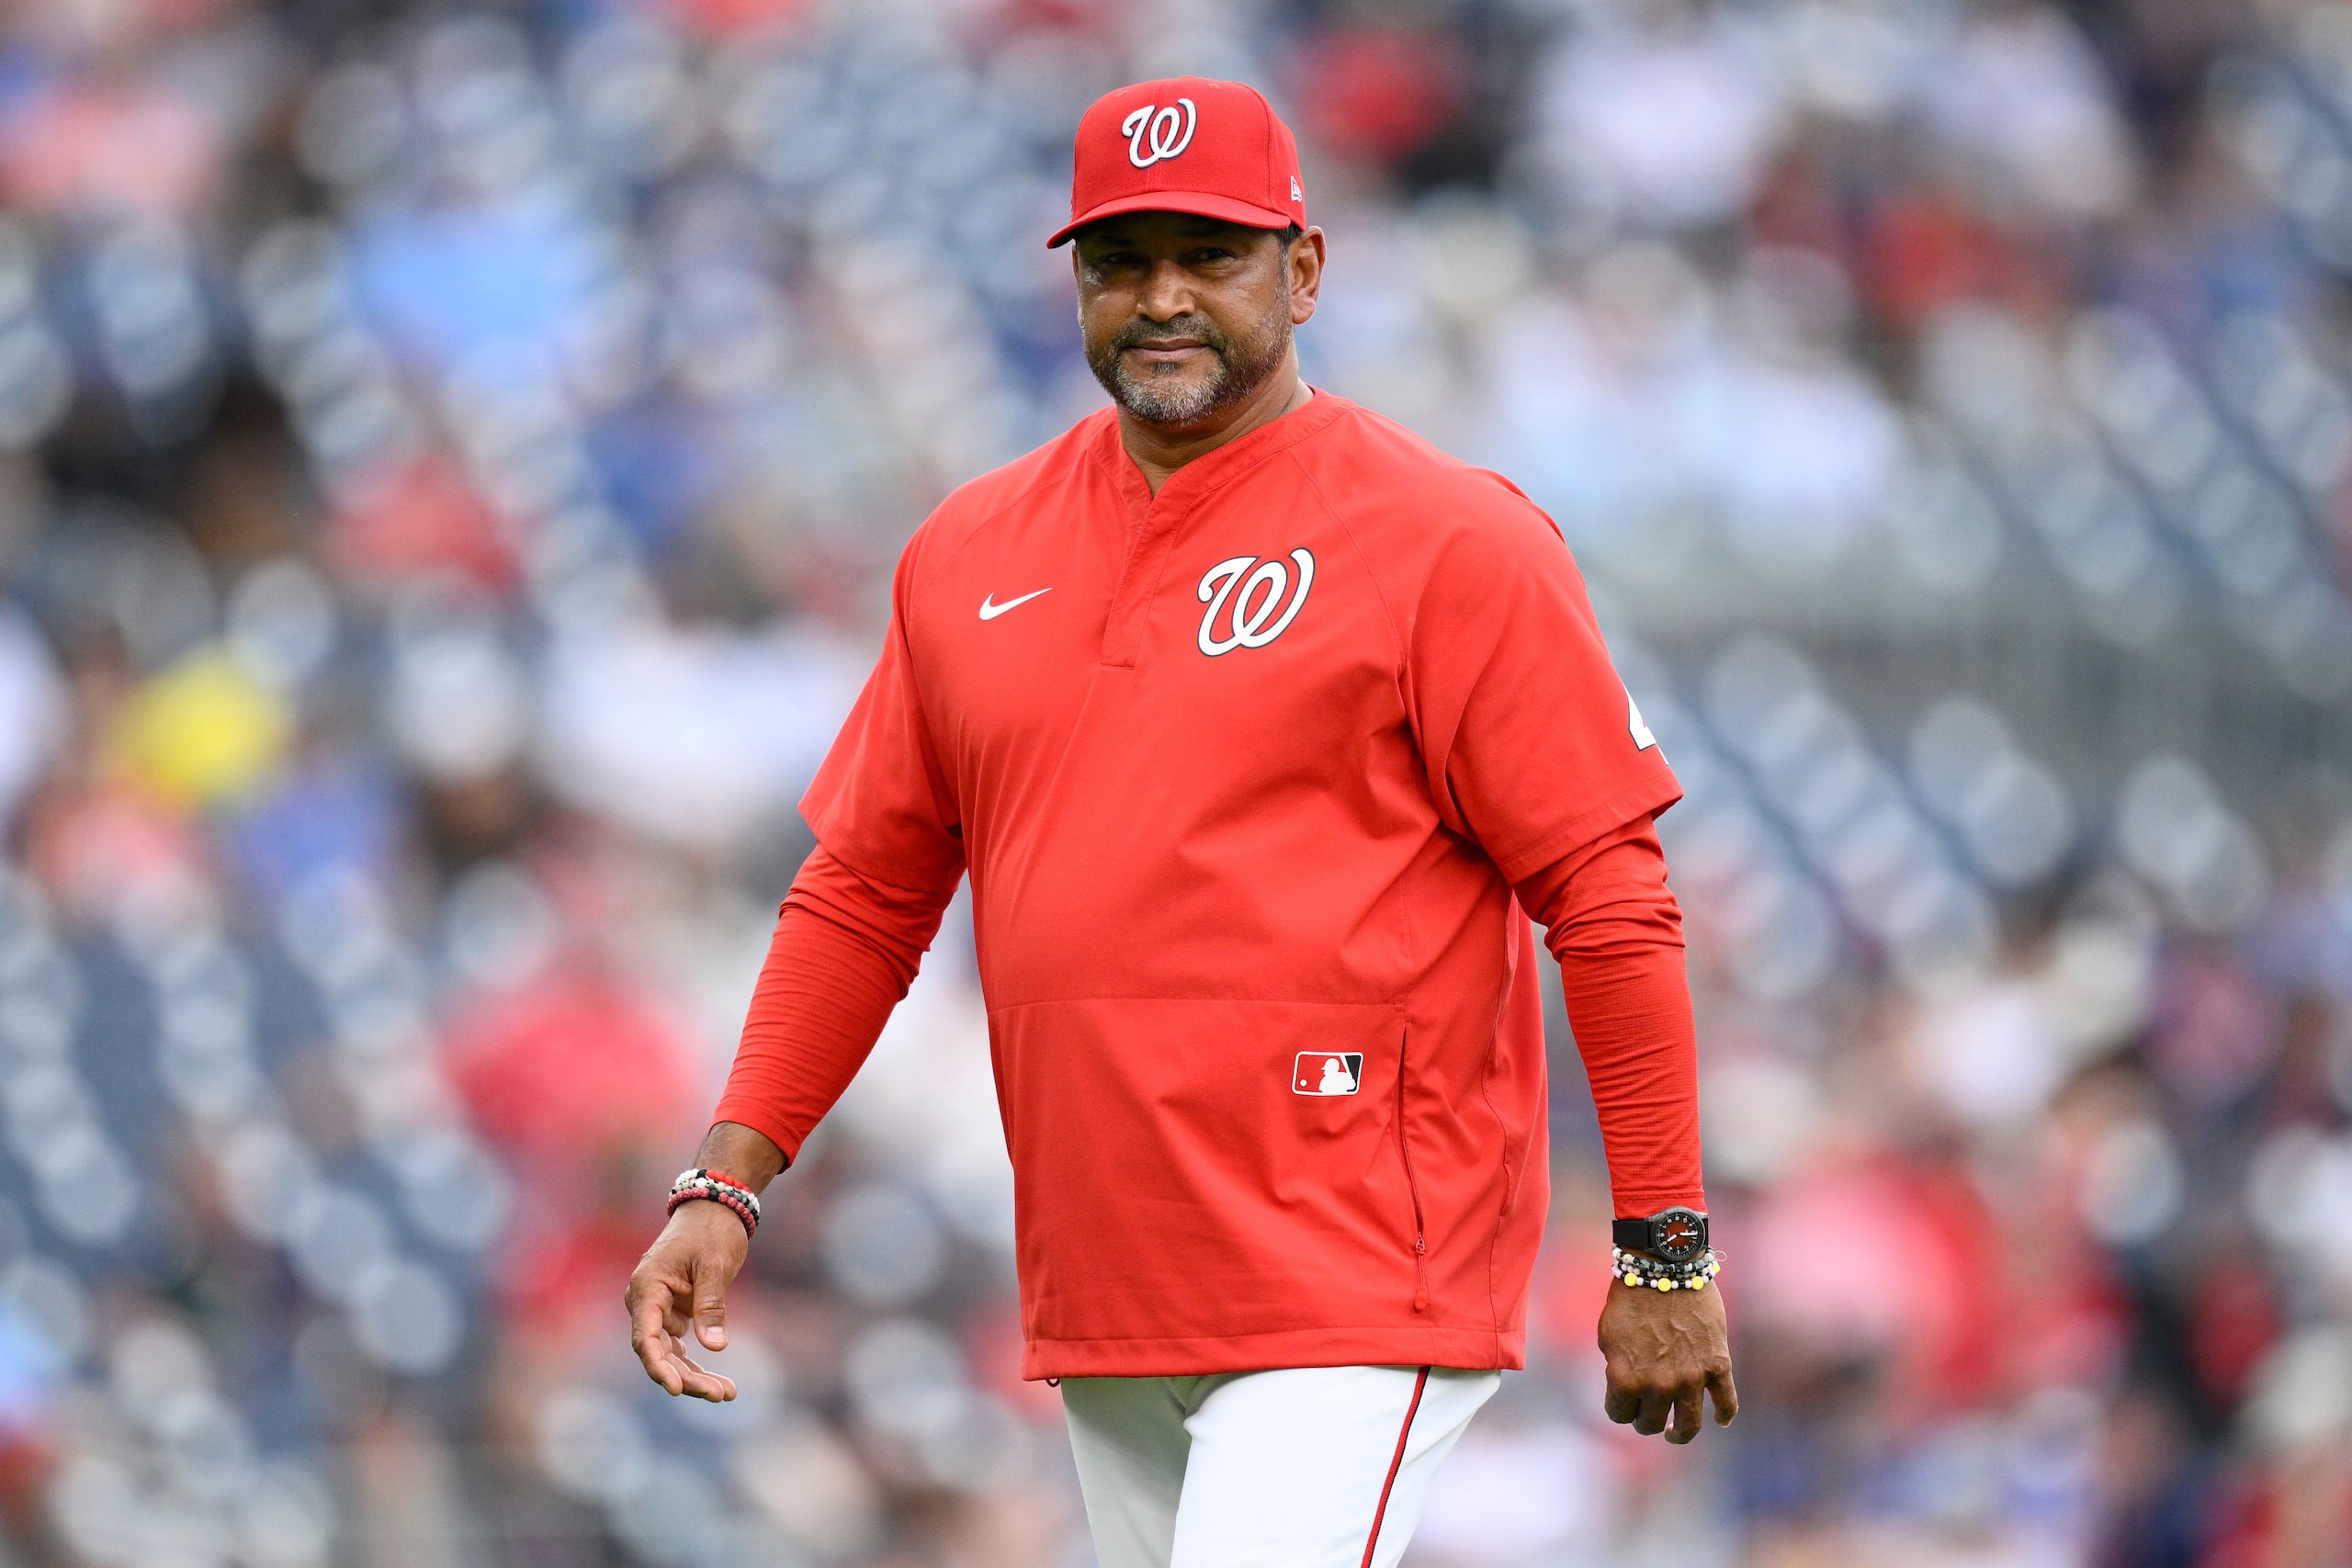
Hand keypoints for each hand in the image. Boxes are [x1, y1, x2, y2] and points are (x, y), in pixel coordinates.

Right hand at [625, 1200, 749, 1401]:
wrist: (715, 1208)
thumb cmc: (712, 1231)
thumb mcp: (715, 1265)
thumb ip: (711, 1305)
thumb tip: (714, 1346)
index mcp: (647, 1287)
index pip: (646, 1337)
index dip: (658, 1366)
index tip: (675, 1389)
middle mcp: (645, 1302)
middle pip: (659, 1352)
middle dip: (687, 1377)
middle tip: (720, 1394)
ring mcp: (658, 1310)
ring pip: (670, 1354)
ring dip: (694, 1376)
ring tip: (726, 1394)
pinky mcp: (673, 1314)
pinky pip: (680, 1347)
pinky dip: (698, 1364)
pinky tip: (722, 1384)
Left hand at [1597, 1276, 1736, 1443]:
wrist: (1664, 1268)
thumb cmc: (1630, 1298)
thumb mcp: (1608, 1336)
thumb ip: (1617, 1368)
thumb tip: (1627, 1388)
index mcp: (1625, 1380)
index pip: (1619, 1414)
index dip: (1620, 1409)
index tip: (1624, 1403)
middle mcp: (1658, 1387)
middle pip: (1651, 1423)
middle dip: (1646, 1420)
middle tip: (1648, 1414)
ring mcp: (1691, 1380)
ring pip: (1688, 1426)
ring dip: (1680, 1434)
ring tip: (1676, 1433)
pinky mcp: (1718, 1367)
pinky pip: (1727, 1403)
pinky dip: (1724, 1416)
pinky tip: (1720, 1421)